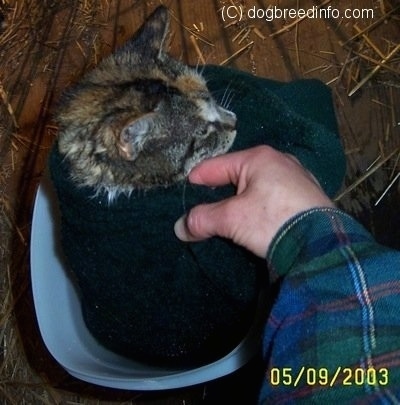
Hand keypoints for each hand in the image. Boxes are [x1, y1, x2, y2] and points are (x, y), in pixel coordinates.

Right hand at [174, 146, 334, 257]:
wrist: (323, 246)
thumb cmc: (273, 221)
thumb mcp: (232, 219)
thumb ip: (202, 220)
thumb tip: (180, 228)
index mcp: (259, 158)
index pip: (217, 165)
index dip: (198, 177)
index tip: (185, 186)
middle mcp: (280, 163)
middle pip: (238, 176)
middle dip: (220, 191)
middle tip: (204, 206)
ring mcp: (297, 180)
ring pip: (257, 188)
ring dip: (242, 201)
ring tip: (229, 216)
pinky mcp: (307, 199)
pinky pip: (274, 198)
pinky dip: (261, 208)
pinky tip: (257, 220)